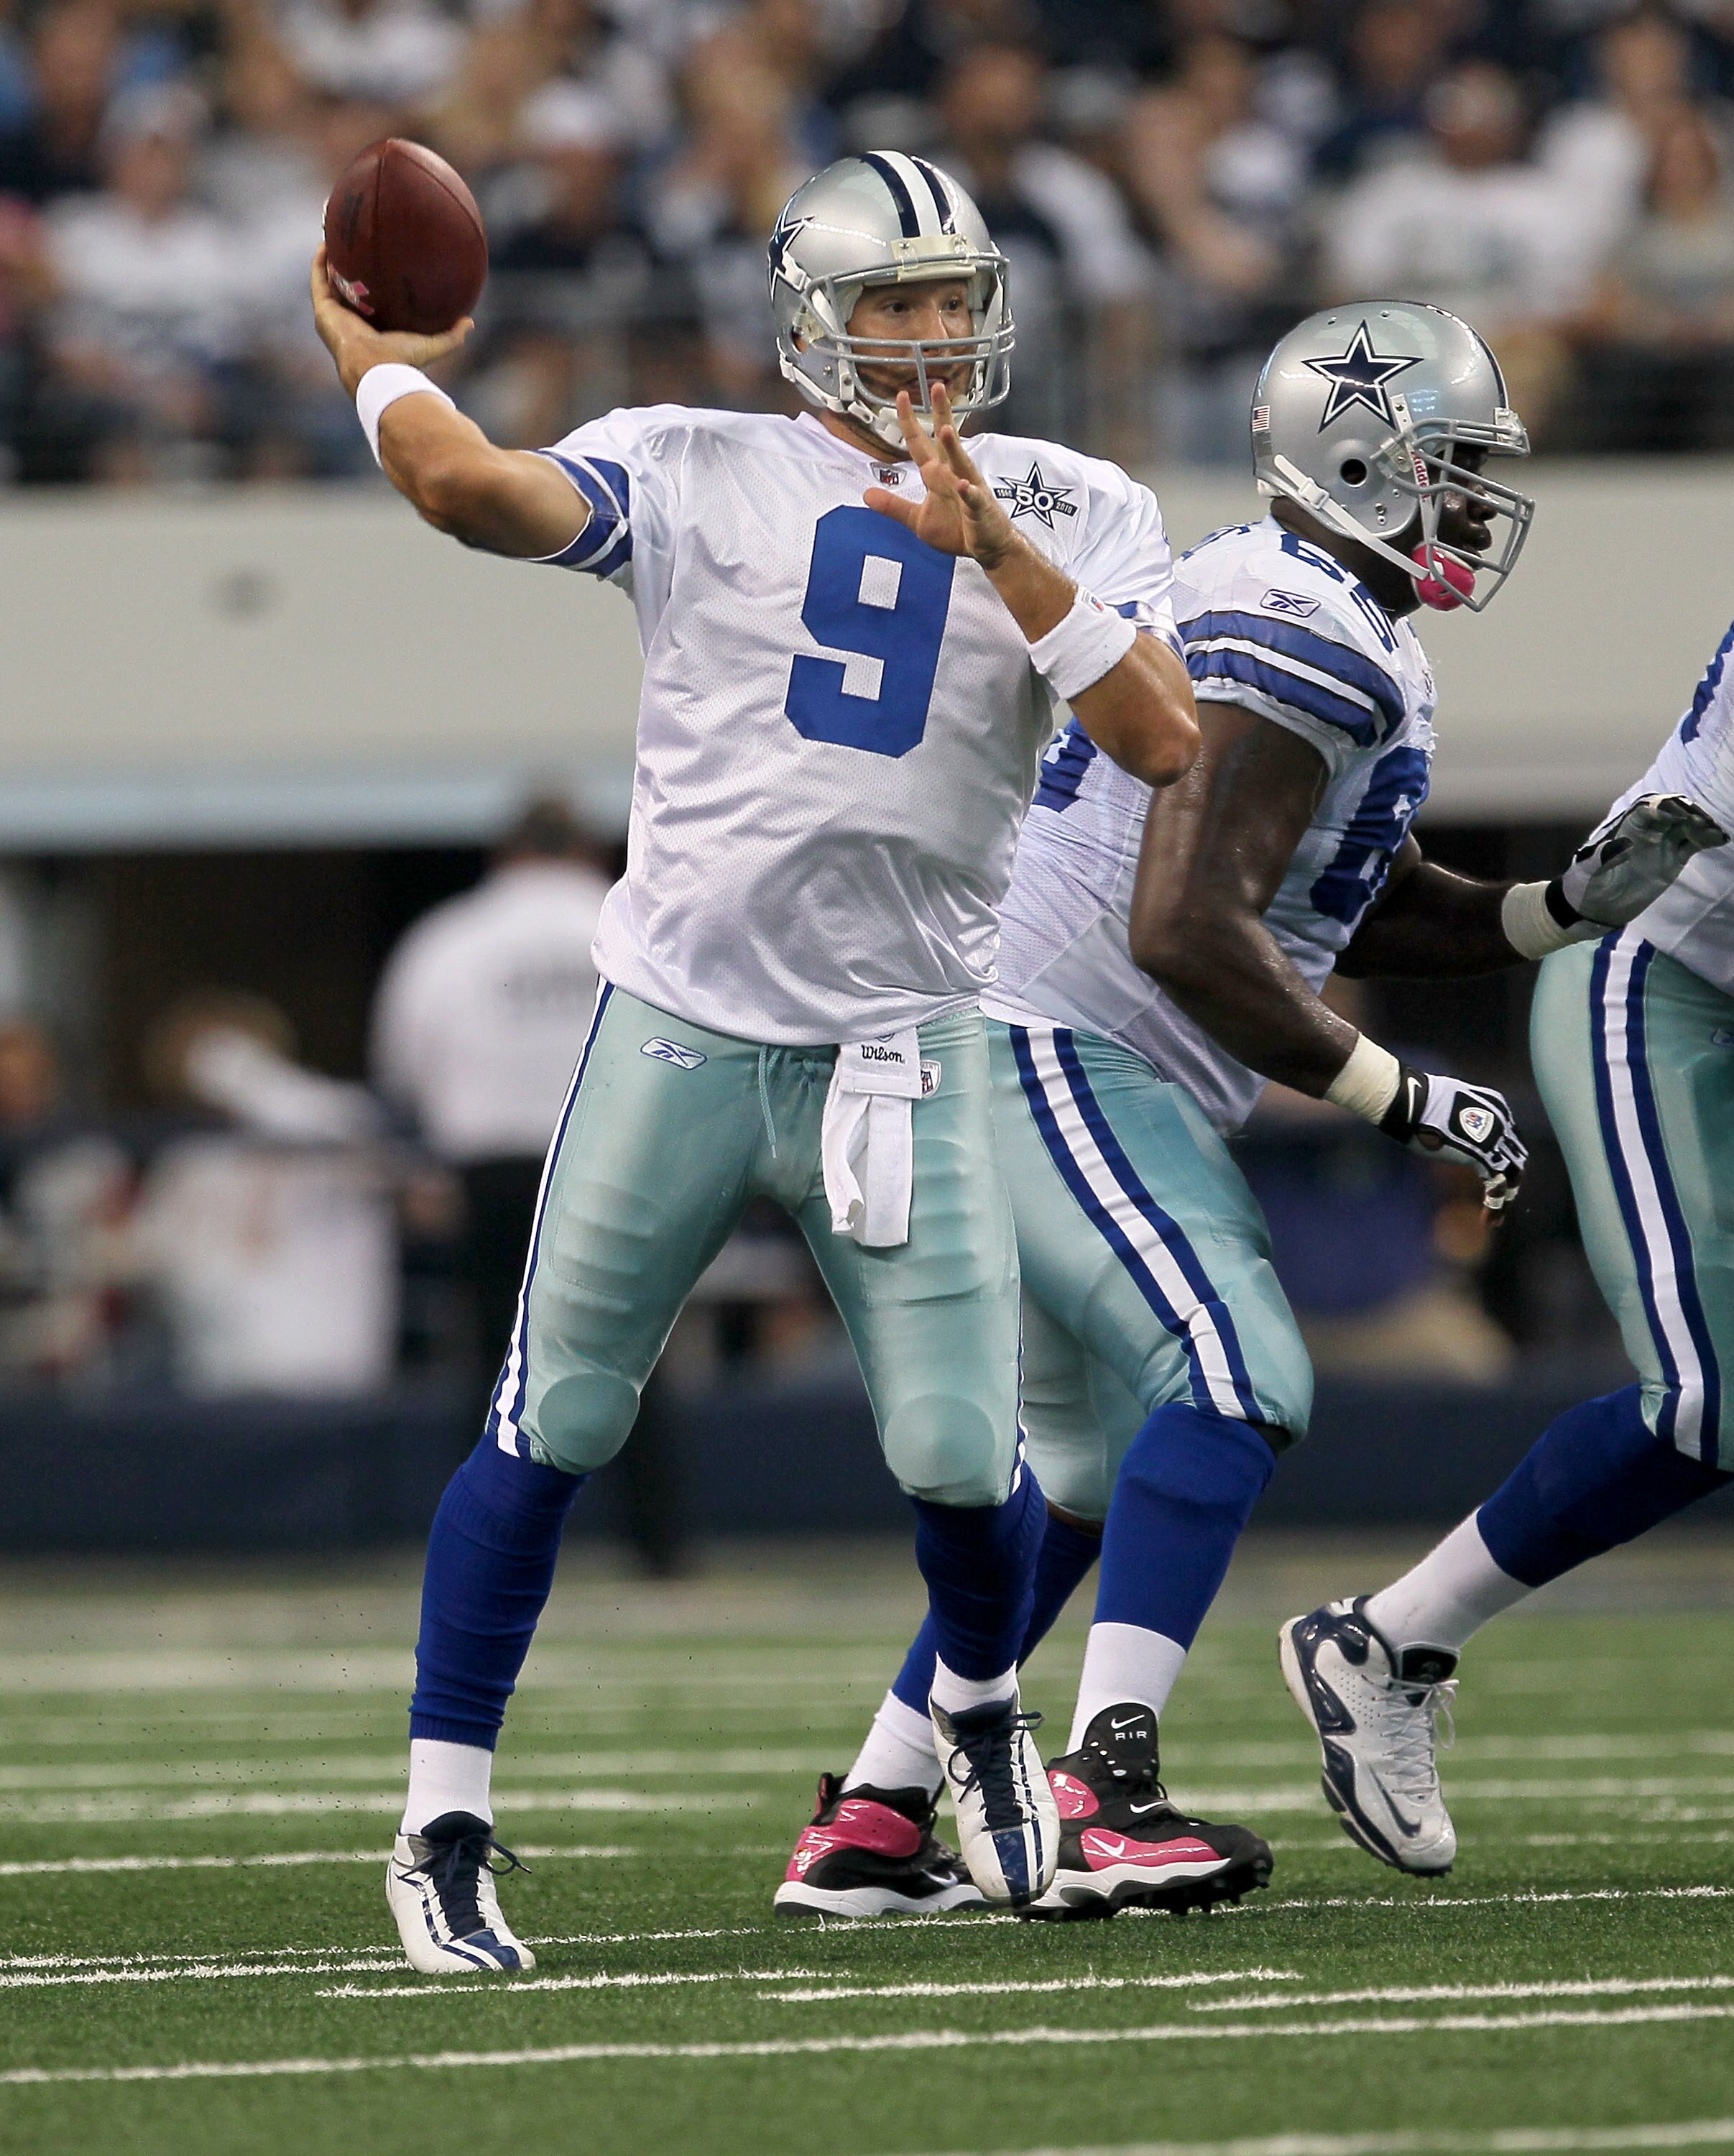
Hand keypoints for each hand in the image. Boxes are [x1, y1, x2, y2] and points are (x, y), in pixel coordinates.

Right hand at [309, 246, 472, 397]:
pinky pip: (319, 279)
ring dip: (331, 259)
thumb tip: (470, 322)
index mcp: (372, 329)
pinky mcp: (323, 310)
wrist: (375, 367)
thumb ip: (451, 336)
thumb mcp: (431, 345)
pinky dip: (321, 262)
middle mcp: (351, 322)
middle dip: (350, 268)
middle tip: (356, 244)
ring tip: (336, 235)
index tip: (379, 265)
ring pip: (329, 281)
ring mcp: (335, 316)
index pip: (371, 303)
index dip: (372, 285)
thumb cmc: (402, 359)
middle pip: (348, 288)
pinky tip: (326, 241)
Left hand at [863, 383, 1021, 567]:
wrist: (987, 548)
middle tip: (937, 388)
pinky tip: (963, 485)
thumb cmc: (957, 530)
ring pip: (961, 463)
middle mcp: (953, 474)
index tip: (901, 396)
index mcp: (936, 475)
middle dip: (941, 414)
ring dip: (954, 447)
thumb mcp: (918, 519)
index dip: (909, 421)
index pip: (920, 443)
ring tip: (946, 430)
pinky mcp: (980, 509)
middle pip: (945, 440)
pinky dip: (969, 492)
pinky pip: (974, 498)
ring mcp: (969, 489)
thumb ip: (893, 506)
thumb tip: (866, 495)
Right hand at [1380, 1066, 1526, 1213]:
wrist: (1414, 1103)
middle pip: (1516, 1158)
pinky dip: (1495, 1205)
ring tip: (1497, 1217)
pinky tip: (1487, 1218)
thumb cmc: (1421, 1102)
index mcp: (1497, 1107)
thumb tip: (1457, 1133)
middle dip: (1510, 1180)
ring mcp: (1496, 1140)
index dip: (1503, 1157)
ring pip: (1512, 1175)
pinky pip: (1497, 1187)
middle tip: (1501, 1199)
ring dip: (1505, 1198)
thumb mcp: (1452, 1107)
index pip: (1508, 1138)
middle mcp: (1503, 1122)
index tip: (1494, 1173)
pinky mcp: (1484, 1157)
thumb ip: (1464, 1120)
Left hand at [1556, 791, 1727, 927]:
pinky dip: (1707, 839)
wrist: (1596, 906)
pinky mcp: (1674, 858)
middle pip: (1673, 812)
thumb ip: (1603, 857)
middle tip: (1701, 823)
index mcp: (1628, 826)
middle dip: (1688, 813)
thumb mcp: (1589, 870)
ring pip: (1687, 826)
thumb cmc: (1587, 883)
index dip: (1664, 809)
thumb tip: (1618, 846)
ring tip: (1714, 832)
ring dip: (1702, 825)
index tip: (1677, 817)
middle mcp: (1649, 829)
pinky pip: (1694, 844)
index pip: (1649, 809)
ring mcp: (1663, 842)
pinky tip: (1721, 839)